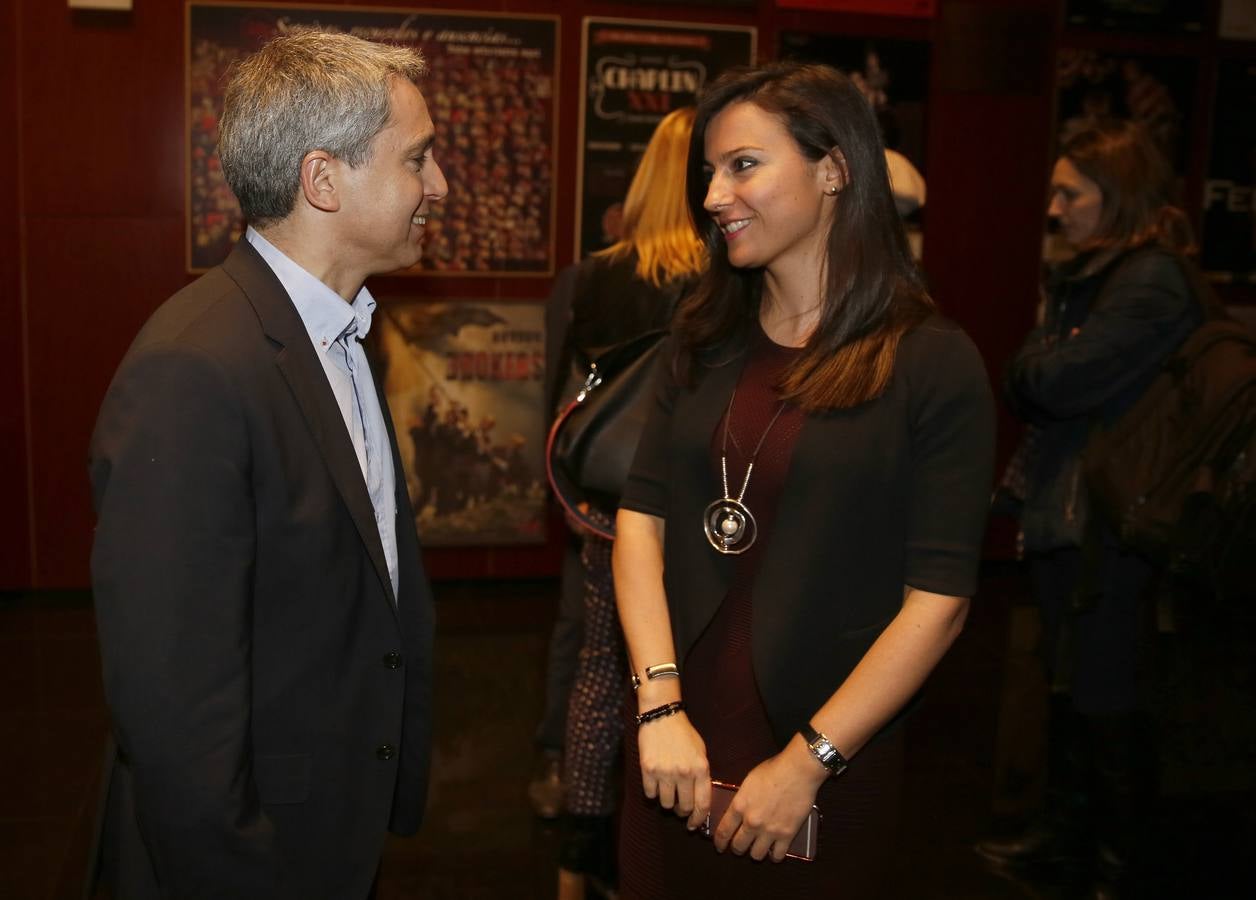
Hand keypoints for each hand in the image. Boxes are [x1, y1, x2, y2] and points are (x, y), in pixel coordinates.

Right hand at [637, 712, 710, 830]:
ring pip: (666, 804)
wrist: (662, 716)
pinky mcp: (648, 770)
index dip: (698, 819)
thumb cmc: (684, 735)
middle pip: (683, 807)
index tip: (694, 825)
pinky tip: (655, 782)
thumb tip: (699, 802)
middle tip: (679, 808)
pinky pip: (650, 794)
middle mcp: (684, 773)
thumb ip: (701, 776)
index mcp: (701, 769)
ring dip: (667, 801)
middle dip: (682, 811)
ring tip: (667, 790)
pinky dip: (653, 792)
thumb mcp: (701, 753)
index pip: (702, 804)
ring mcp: (665, 772)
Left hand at [712, 738, 826, 861]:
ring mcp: (769, 830)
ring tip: (758, 848)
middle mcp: (752, 822)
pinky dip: (775, 856)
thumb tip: (737, 810)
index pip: (723, 832)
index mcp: (739, 806)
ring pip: (756, 855)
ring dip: (755, 852)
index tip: (720, 846)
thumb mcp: (748, 781)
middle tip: (739, 847)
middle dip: (737, 848)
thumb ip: (741, 799)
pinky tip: (774, 851)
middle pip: (738, 846)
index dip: (719, 842)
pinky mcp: (787, 834)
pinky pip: (777, 855)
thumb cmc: (773, 770)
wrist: (797, 771)